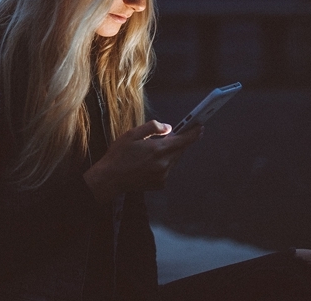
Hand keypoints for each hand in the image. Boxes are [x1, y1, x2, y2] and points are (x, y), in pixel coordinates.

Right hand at [83, 120, 201, 202]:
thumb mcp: (132, 134)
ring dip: (169, 153)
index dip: (194, 133)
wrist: (110, 179)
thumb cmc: (119, 155)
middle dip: (179, 142)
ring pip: (174, 160)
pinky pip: (167, 170)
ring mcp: (163, 176)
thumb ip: (152, 128)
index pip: (183, 140)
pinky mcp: (160, 184)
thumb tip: (169, 128)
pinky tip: (148, 163)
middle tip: (172, 135)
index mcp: (158, 150)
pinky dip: (163, 164)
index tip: (200, 127)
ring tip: (153, 150)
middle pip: (180, 150)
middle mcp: (163, 164)